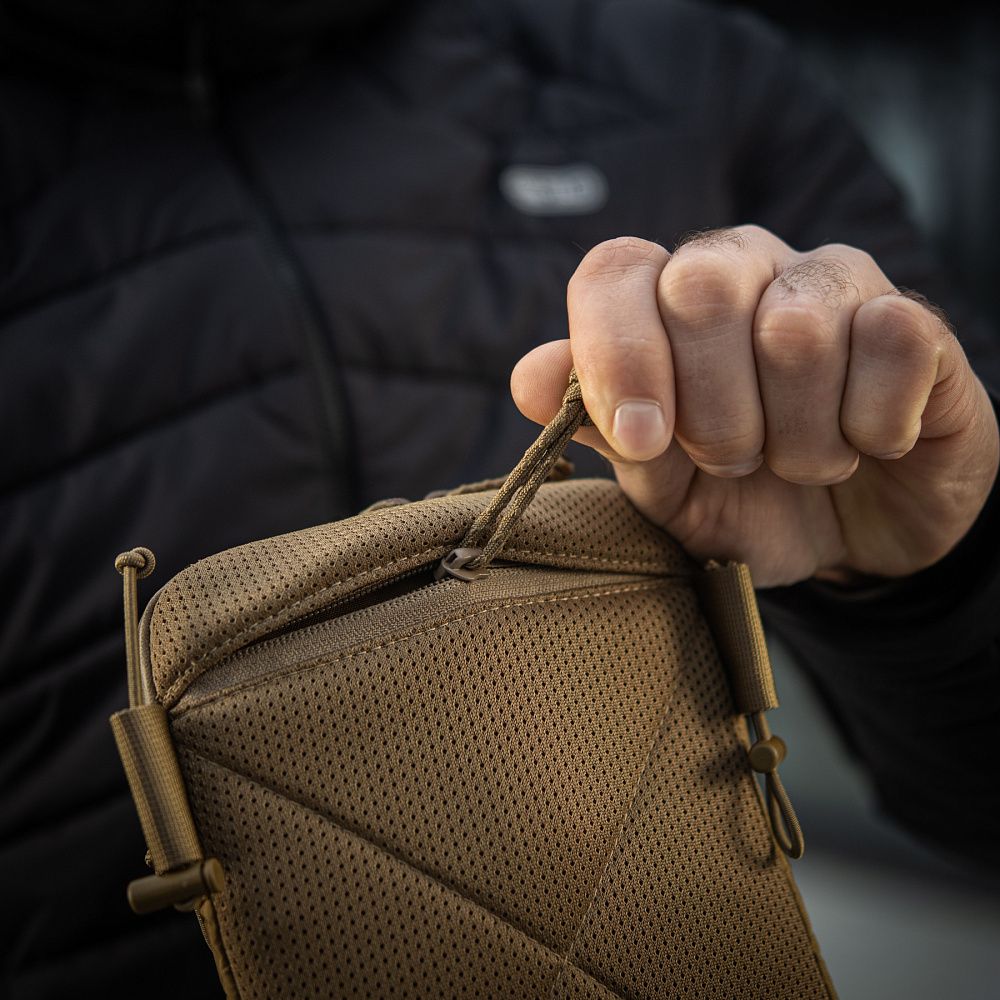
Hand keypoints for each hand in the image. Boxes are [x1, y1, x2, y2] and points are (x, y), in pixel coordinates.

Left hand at [512, 229, 999, 586]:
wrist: (854, 541)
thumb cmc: (745, 504)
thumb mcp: (661, 487)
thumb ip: (601, 430)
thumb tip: (531, 378)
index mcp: (663, 304)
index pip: (615, 271)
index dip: (617, 353)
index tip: (640, 440)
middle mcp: (743, 269)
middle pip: (700, 288)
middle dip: (712, 412)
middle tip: (733, 462)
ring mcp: (831, 284)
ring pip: (796, 328)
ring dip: (795, 435)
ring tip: (803, 462)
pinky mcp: (914, 317)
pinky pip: (890, 343)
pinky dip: (871, 426)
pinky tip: (871, 443)